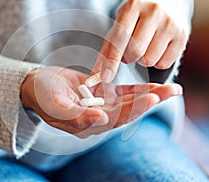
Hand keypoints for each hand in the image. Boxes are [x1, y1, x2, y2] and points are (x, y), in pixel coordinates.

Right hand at [20, 66, 181, 137]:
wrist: (36, 85)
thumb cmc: (42, 95)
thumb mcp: (54, 105)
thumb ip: (77, 116)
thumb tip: (102, 120)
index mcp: (88, 124)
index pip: (116, 119)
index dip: (134, 108)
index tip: (151, 97)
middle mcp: (98, 117)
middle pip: (129, 111)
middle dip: (151, 101)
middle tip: (172, 91)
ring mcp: (101, 105)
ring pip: (130, 101)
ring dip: (150, 94)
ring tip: (172, 88)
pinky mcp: (102, 93)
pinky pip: (123, 91)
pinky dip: (138, 88)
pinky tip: (154, 84)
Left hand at [93, 0, 187, 82]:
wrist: (163, 11)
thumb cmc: (134, 25)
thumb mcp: (118, 31)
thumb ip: (106, 52)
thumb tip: (95, 75)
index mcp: (133, 6)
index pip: (120, 37)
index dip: (111, 60)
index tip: (105, 77)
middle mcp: (153, 11)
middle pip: (135, 51)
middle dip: (128, 58)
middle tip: (130, 52)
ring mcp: (170, 22)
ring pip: (149, 60)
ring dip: (143, 61)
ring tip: (144, 48)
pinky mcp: (182, 36)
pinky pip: (164, 64)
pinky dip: (157, 63)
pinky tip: (157, 50)